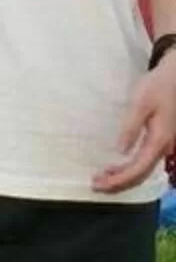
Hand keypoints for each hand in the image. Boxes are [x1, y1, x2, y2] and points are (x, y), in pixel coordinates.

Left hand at [94, 54, 175, 193]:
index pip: (138, 169)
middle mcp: (164, 146)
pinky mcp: (159, 141)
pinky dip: (128, 170)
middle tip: (94, 185)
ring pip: (143, 171)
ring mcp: (163, 145)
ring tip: (100, 180)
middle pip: (141, 175)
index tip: (99, 184)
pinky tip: (114, 169)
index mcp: (159, 139)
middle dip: (118, 184)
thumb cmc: (158, 85)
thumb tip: (120, 150)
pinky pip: (144, 163)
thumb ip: (130, 127)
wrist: (175, 75)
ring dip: (122, 178)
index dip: (118, 180)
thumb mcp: (140, 103)